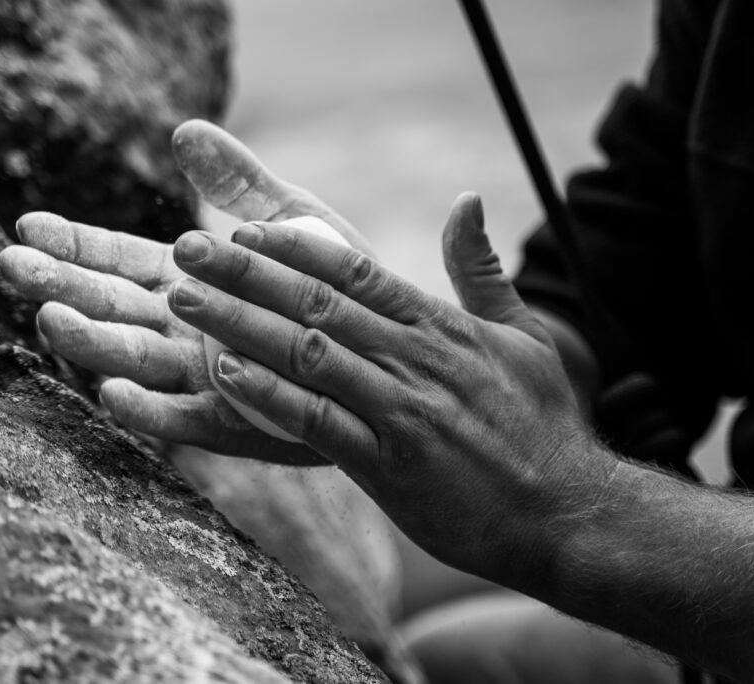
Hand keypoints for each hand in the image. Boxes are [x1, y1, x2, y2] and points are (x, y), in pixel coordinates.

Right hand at [0, 120, 371, 463]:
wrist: (385, 353)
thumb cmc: (332, 285)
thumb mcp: (288, 220)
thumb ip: (238, 182)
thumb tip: (185, 129)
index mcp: (188, 278)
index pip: (118, 259)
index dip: (74, 243)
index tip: (29, 224)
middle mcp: (184, 329)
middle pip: (111, 306)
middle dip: (61, 286)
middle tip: (11, 266)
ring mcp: (202, 376)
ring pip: (136, 359)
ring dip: (92, 343)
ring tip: (50, 320)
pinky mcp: (231, 421)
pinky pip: (182, 419)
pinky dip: (148, 410)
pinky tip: (112, 395)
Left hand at [167, 193, 616, 585]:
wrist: (568, 513)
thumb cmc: (543, 424)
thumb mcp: (524, 335)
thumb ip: (482, 271)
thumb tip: (465, 200)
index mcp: (440, 326)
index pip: (355, 271)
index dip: (293, 247)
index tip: (243, 228)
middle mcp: (415, 359)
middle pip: (316, 303)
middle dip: (244, 273)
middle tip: (187, 247)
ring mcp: (401, 411)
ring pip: (307, 353)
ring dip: (239, 323)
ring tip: (185, 300)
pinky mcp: (390, 466)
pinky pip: (318, 422)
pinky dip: (269, 395)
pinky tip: (223, 374)